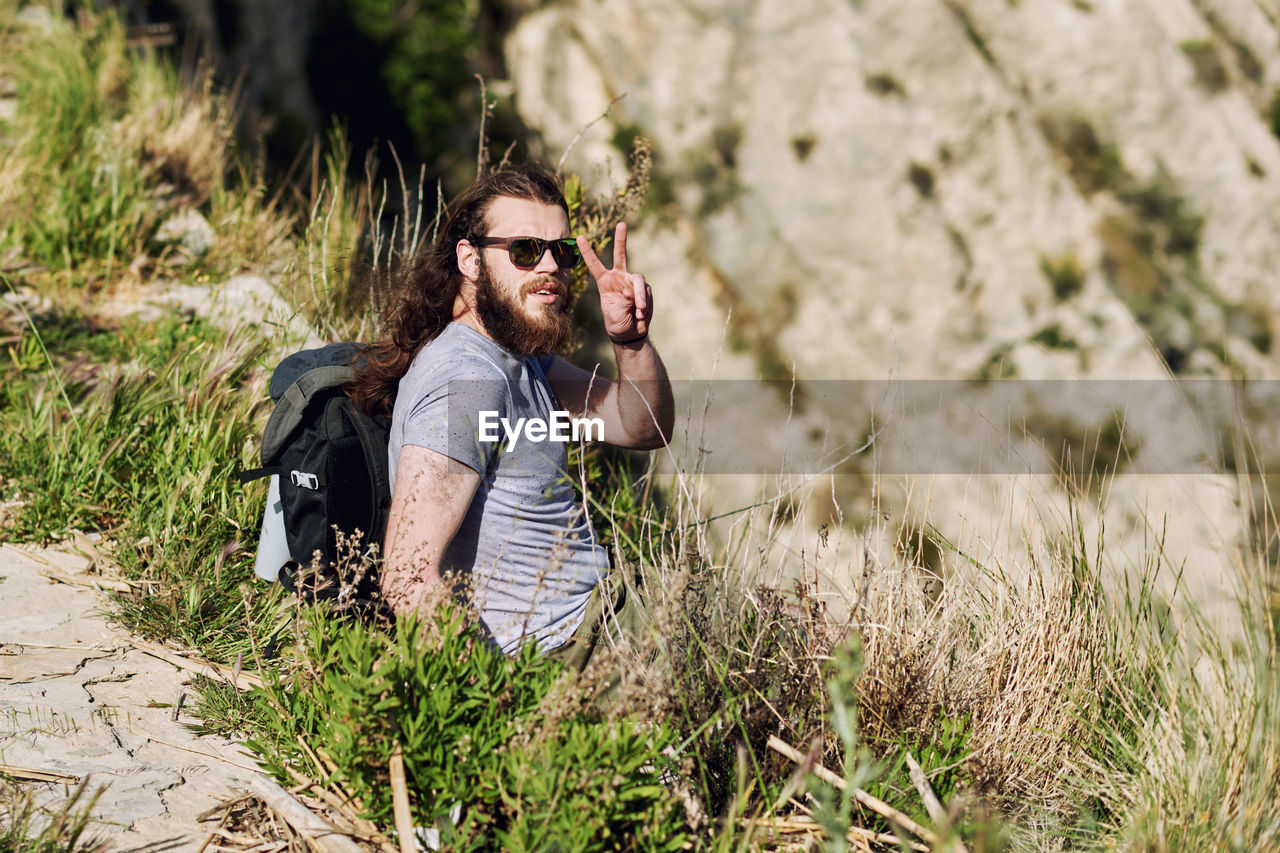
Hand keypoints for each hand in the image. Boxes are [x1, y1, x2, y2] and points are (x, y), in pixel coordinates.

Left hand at [577, 222, 651, 343]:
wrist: (630, 333)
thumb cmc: (617, 323)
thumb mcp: (614, 314)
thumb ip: (622, 301)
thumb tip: (631, 290)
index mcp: (605, 282)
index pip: (595, 265)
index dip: (588, 251)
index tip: (579, 237)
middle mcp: (619, 278)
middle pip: (620, 255)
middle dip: (621, 239)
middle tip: (621, 224)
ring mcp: (632, 282)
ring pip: (638, 281)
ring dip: (639, 296)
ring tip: (638, 309)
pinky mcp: (645, 290)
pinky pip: (645, 293)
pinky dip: (643, 303)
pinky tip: (640, 314)